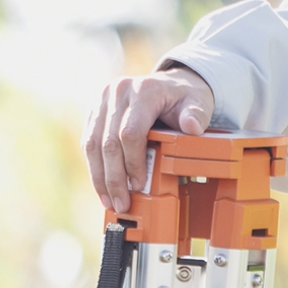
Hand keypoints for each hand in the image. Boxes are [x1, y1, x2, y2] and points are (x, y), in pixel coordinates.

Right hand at [83, 65, 215, 212]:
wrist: (170, 84)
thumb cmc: (183, 97)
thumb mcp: (198, 102)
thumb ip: (196, 115)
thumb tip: (192, 127)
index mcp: (144, 90)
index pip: (131, 132)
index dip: (133, 162)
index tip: (139, 184)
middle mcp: (118, 92)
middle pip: (108, 142)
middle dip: (114, 178)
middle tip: (122, 202)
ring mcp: (103, 101)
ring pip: (92, 145)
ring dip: (100, 177)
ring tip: (109, 201)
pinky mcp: (94, 112)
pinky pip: (89, 143)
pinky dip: (95, 167)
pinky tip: (102, 186)